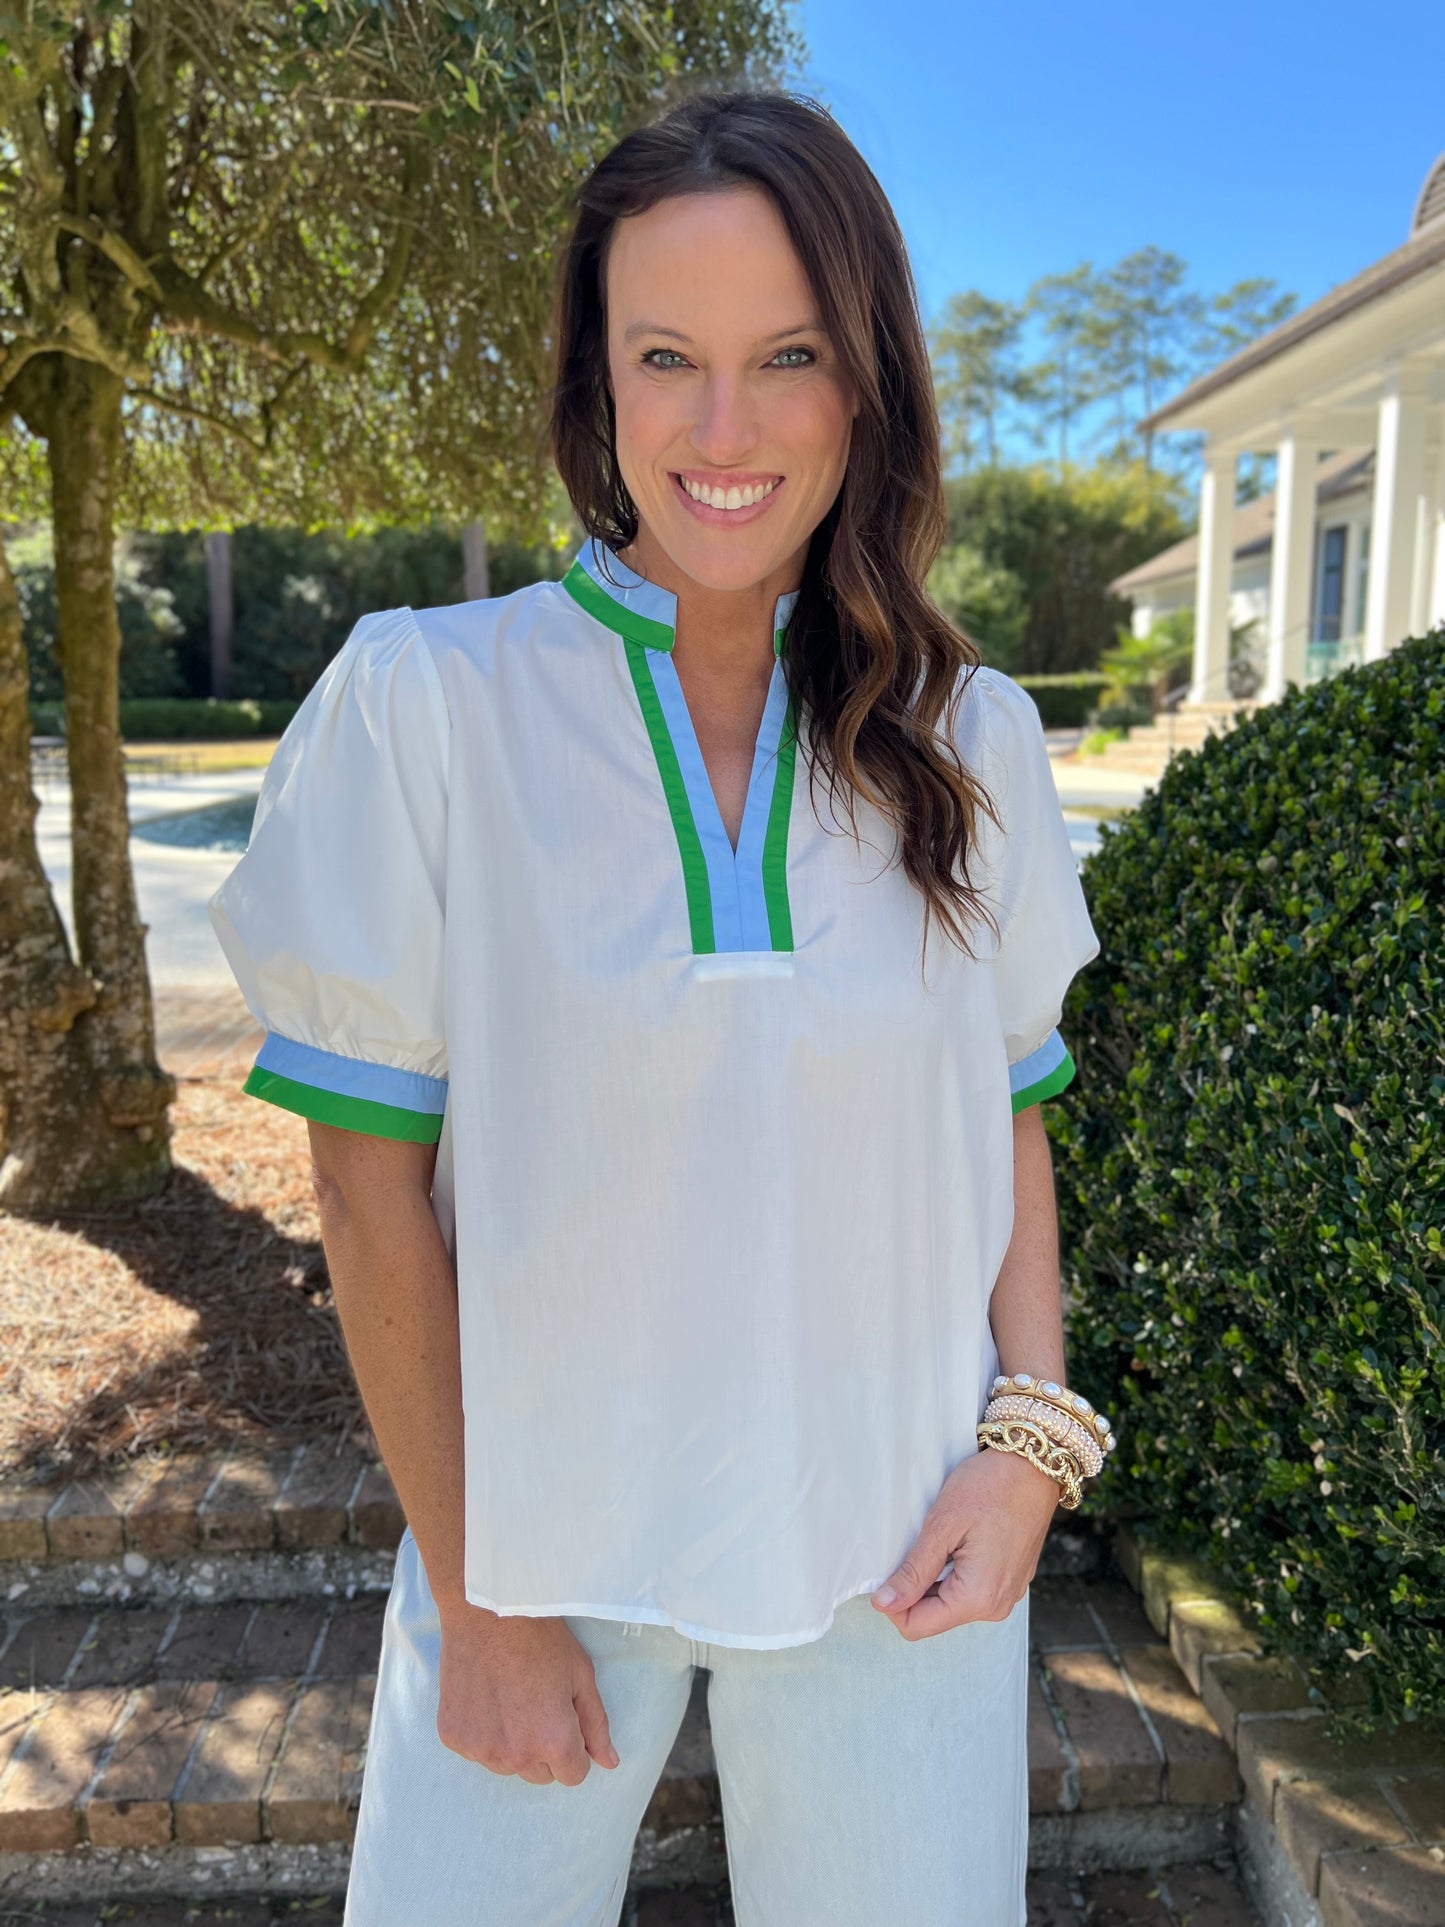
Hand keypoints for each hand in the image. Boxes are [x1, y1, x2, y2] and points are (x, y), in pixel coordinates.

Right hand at [435, 1604, 619, 1783]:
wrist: (487, 1609)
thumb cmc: (539, 1637)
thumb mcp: (580, 1675)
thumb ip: (596, 1725)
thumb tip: (609, 1762)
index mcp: (554, 1742)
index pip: (573, 1776)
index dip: (574, 1747)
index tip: (564, 1719)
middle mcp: (516, 1756)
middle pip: (539, 1774)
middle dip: (544, 1748)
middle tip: (536, 1703)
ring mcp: (480, 1749)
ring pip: (506, 1766)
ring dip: (512, 1744)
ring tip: (509, 1697)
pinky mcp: (453, 1738)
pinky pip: (476, 1750)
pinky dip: (482, 1732)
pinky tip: (485, 1696)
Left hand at [869, 1446, 1060, 1640]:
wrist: (1034, 1467)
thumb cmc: (990, 1486)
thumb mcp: (942, 1525)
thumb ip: (913, 1572)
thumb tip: (883, 1604)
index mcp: (978, 1598)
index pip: (916, 1626)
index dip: (892, 1602)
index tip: (888, 1568)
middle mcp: (996, 1606)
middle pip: (933, 1617)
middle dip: (914, 1589)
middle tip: (914, 1546)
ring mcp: (1006, 1596)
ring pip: (950, 1605)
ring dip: (934, 1580)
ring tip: (939, 1541)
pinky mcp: (1010, 1583)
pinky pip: (970, 1591)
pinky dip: (953, 1574)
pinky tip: (956, 1543)